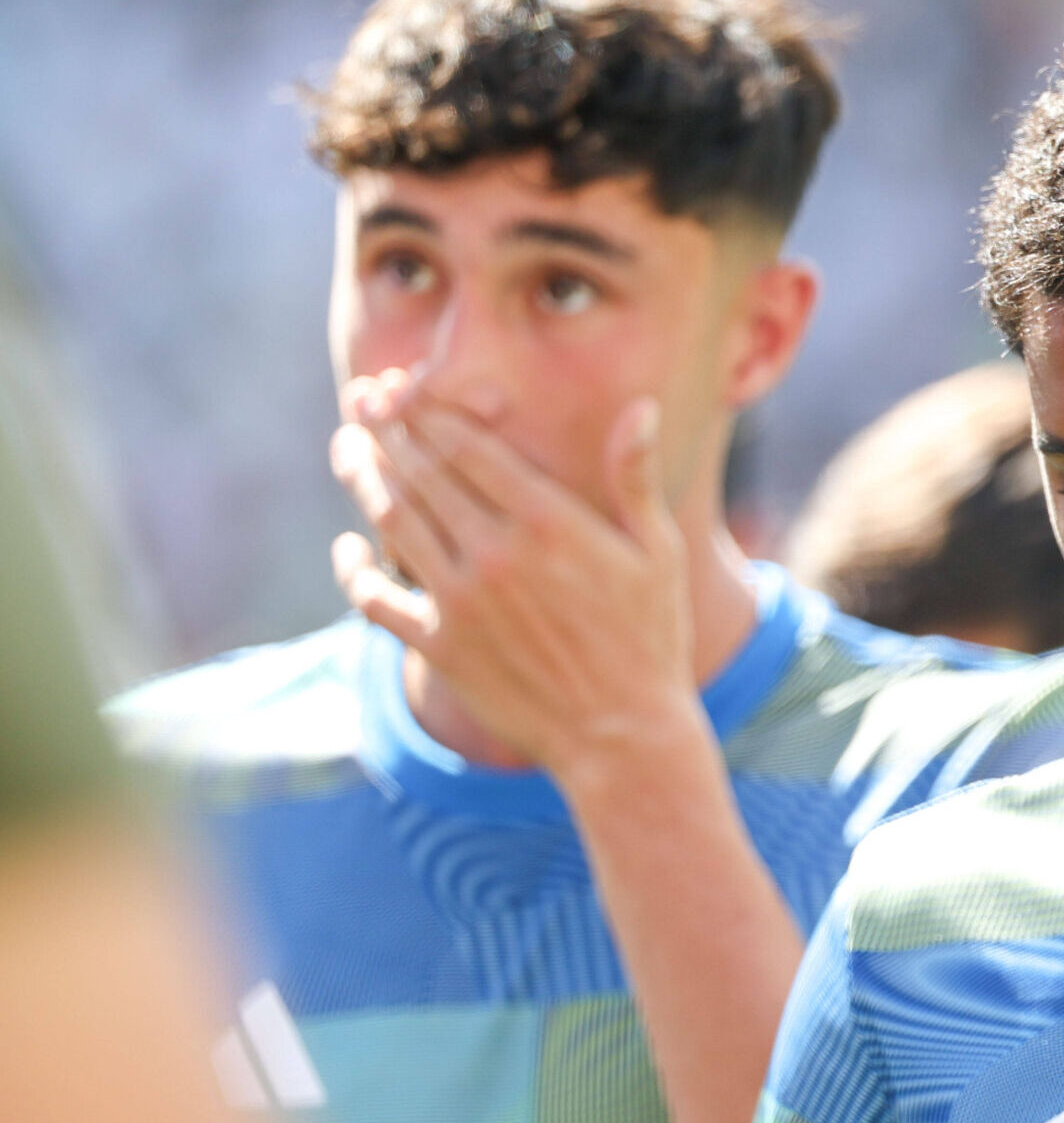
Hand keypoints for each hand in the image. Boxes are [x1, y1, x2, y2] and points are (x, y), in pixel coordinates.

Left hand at [329, 372, 701, 780]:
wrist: (624, 735)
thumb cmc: (651, 639)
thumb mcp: (657, 552)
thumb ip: (635, 478)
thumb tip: (642, 409)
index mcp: (550, 521)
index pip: (468, 446)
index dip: (429, 411)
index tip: (406, 387)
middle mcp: (497, 553)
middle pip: (422, 473)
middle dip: (388, 430)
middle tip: (363, 402)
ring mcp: (462, 601)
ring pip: (393, 520)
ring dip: (362, 477)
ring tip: (346, 449)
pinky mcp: (440, 646)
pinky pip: (376, 598)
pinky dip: (352, 568)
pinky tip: (346, 547)